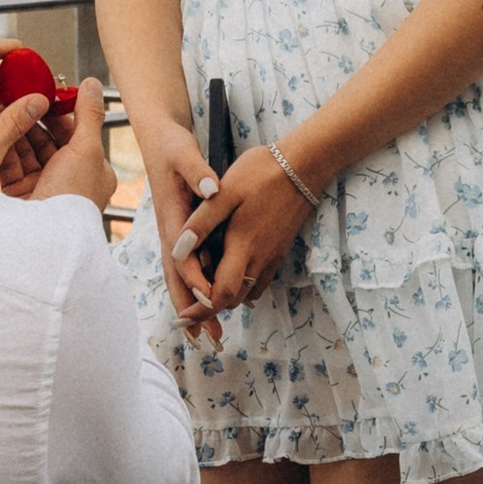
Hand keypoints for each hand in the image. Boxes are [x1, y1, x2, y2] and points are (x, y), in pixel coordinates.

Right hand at [4, 79, 115, 213]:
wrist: (44, 234)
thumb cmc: (73, 198)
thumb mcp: (87, 149)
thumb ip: (88, 114)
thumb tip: (93, 84)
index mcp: (92, 172)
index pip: (76, 133)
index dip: (60, 112)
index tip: (45, 94)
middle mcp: (69, 180)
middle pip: (49, 141)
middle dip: (34, 120)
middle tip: (19, 98)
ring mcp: (43, 187)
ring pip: (28, 151)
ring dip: (18, 130)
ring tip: (5, 109)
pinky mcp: (20, 194)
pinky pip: (12, 165)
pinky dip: (5, 148)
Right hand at [141, 115, 222, 335]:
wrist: (157, 138)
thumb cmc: (171, 144)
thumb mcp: (182, 151)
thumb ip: (196, 170)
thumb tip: (211, 189)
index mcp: (171, 217)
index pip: (181, 255)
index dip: (194, 277)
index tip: (210, 297)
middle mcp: (169, 232)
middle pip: (177, 278)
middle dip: (190, 309)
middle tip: (205, 337)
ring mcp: (173, 236)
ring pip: (180, 278)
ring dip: (192, 306)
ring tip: (206, 335)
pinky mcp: (180, 234)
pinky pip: (187, 268)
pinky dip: (195, 289)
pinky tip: (209, 303)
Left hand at [173, 142, 311, 320]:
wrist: (305, 166)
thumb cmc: (261, 173)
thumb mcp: (225, 192)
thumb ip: (201, 222)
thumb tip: (178, 250)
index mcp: (243, 246)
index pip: (222, 294)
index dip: (201, 310)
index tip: (182, 317)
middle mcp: (260, 258)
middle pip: (233, 300)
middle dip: (209, 308)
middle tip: (188, 308)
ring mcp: (273, 256)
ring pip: (248, 293)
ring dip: (226, 298)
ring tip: (205, 292)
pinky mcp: (280, 250)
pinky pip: (260, 281)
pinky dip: (243, 286)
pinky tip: (231, 273)